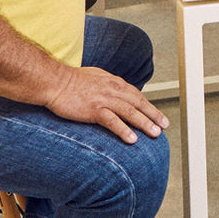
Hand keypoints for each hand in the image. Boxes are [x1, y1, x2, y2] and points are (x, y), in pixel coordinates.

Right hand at [45, 65, 169, 143]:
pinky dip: (124, 130)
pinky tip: (132, 139)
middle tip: (164, 126)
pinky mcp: (94, 109)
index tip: (158, 116)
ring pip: (130, 112)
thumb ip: (108, 85)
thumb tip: (118, 92)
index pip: (136, 95)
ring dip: (144, 123)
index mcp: (113, 82)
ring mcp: (104, 99)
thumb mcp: (95, 77)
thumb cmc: (71, 80)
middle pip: (138, 103)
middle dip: (153, 115)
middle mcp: (112, 89)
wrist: (54, 81)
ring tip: (155, 133)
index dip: (149, 106)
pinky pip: (113, 121)